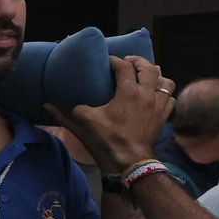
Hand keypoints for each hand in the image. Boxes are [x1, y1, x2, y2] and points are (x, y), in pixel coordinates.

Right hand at [49, 56, 175, 174]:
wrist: (132, 158)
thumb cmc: (109, 137)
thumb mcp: (86, 122)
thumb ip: (66, 113)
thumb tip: (48, 106)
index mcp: (128, 91)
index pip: (124, 67)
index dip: (115, 61)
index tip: (108, 61)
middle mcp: (146, 93)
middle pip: (149, 68)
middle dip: (138, 61)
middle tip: (129, 61)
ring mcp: (158, 105)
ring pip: (165, 81)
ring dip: (157, 75)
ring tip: (148, 75)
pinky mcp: (163, 116)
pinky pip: (169, 98)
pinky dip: (164, 93)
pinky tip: (157, 95)